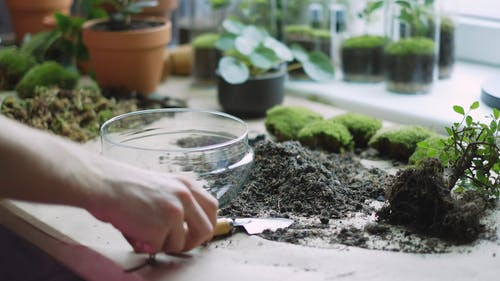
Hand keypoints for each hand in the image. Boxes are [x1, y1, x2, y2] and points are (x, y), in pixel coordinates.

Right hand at [88, 160, 217, 253]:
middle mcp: (184, 197)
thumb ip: (179, 200)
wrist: (104, 185)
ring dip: (163, 244)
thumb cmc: (126, 186)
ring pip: (180, 243)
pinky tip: (135, 233)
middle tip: (179, 246)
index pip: (212, 207)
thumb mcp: (163, 185)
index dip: (208, 223)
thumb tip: (189, 225)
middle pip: (205, 229)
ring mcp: (174, 212)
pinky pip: (159, 248)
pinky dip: (147, 246)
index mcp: (186, 184)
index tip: (200, 233)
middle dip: (193, 242)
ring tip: (145, 232)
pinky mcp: (160, 228)